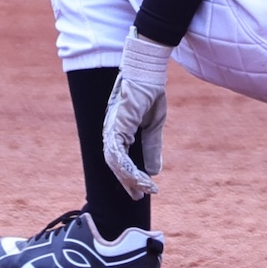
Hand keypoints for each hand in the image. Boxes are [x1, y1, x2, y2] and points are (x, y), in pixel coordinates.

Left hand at [103, 30, 172, 199]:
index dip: (130, 176)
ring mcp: (112, 128)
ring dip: (130, 178)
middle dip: (127, 182)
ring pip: (116, 162)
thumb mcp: (155, 125)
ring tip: (144, 188)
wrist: (147, 71)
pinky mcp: (116, 125)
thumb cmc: (149, 92)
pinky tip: (141, 176)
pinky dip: (129, 167)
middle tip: (139, 196)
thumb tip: (154, 171)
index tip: (142, 190)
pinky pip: (118, 153)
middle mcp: (112, 131)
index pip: (121, 160)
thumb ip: (152, 147)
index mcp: (119, 131)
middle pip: (115, 164)